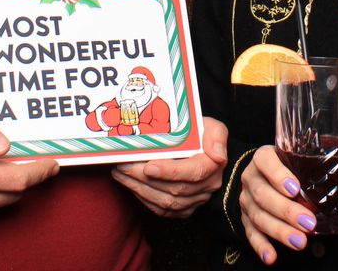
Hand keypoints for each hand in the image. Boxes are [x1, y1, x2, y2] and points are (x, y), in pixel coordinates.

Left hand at [111, 117, 227, 217]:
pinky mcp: (184, 208)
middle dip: (144, 179)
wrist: (201, 149)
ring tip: (120, 173)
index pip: (193, 173)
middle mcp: (207, 187)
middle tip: (122, 165)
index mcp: (213, 166)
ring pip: (166, 202)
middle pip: (174, 189)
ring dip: (139, 189)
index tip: (148, 167)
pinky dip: (143, 198)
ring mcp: (195, 200)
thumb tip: (218, 155)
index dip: (170, 172)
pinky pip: (162, 210)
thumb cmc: (202, 134)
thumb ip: (216, 136)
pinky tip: (130, 184)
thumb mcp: (212, 126)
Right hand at [239, 146, 337, 264]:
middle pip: (263, 194)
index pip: (266, 161)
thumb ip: (334, 176)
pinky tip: (272, 256)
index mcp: (265, 157)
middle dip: (286, 210)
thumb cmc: (290, 169)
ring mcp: (245, 198)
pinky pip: (250, 233)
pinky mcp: (245, 217)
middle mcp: (251, 177)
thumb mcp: (306, 166)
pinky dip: (261, 245)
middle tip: (308, 223)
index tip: (295, 188)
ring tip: (299, 242)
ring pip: (258, 215)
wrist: (264, 175)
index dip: (278, 174)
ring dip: (279, 230)